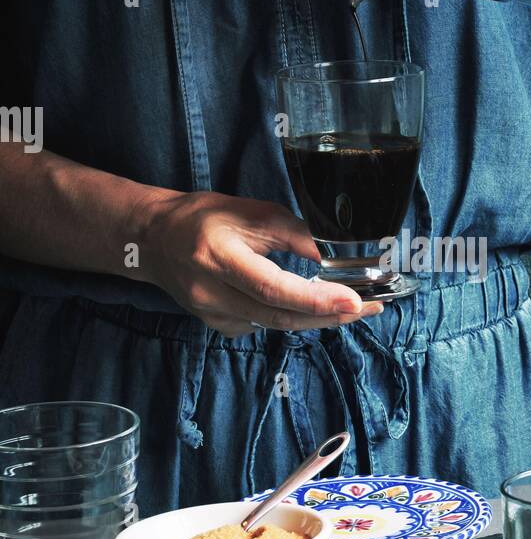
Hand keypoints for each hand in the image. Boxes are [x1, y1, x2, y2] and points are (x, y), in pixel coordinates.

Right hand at [135, 188, 382, 336]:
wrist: (154, 240)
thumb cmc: (204, 218)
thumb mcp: (251, 212)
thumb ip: (294, 234)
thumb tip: (337, 253)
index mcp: (218, 256)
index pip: (272, 288)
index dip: (316, 299)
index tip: (355, 300)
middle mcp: (212, 291)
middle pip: (279, 316)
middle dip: (329, 314)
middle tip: (368, 306)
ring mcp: (212, 314)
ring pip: (275, 325)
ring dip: (317, 318)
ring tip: (353, 307)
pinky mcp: (217, 325)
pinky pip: (263, 326)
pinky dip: (292, 317)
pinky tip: (312, 307)